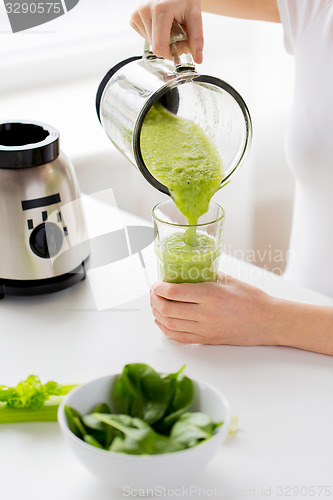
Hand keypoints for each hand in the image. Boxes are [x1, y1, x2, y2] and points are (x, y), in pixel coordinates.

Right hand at [130, 0, 203, 62]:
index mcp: (160, 10)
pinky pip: (145, 37)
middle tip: (177, 32)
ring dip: (162, 39)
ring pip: (150, 43)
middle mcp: (145, 10)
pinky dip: (154, 35)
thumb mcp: (194, 14)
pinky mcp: (134, 17)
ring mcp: (137, 14)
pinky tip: (160, 24)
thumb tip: (198, 58)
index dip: (170, 53)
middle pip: (155, 47)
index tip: (179, 48)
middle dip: (168, 45)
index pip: (160, 47)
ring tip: (169, 25)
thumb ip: (197, 38)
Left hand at [150, 272, 277, 344]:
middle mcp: (205, 314)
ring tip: (155, 305)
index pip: (174, 292)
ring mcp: (205, 329)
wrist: (268, 321)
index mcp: (210, 295)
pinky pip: (179, 337)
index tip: (156, 283)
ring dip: (157, 314)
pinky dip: (166, 329)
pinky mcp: (206, 340)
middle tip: (153, 293)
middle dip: (154, 300)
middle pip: (168, 309)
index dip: (159, 288)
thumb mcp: (228, 280)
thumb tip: (187, 272)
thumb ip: (206, 276)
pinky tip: (162, 321)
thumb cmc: (251, 299)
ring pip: (170, 324)